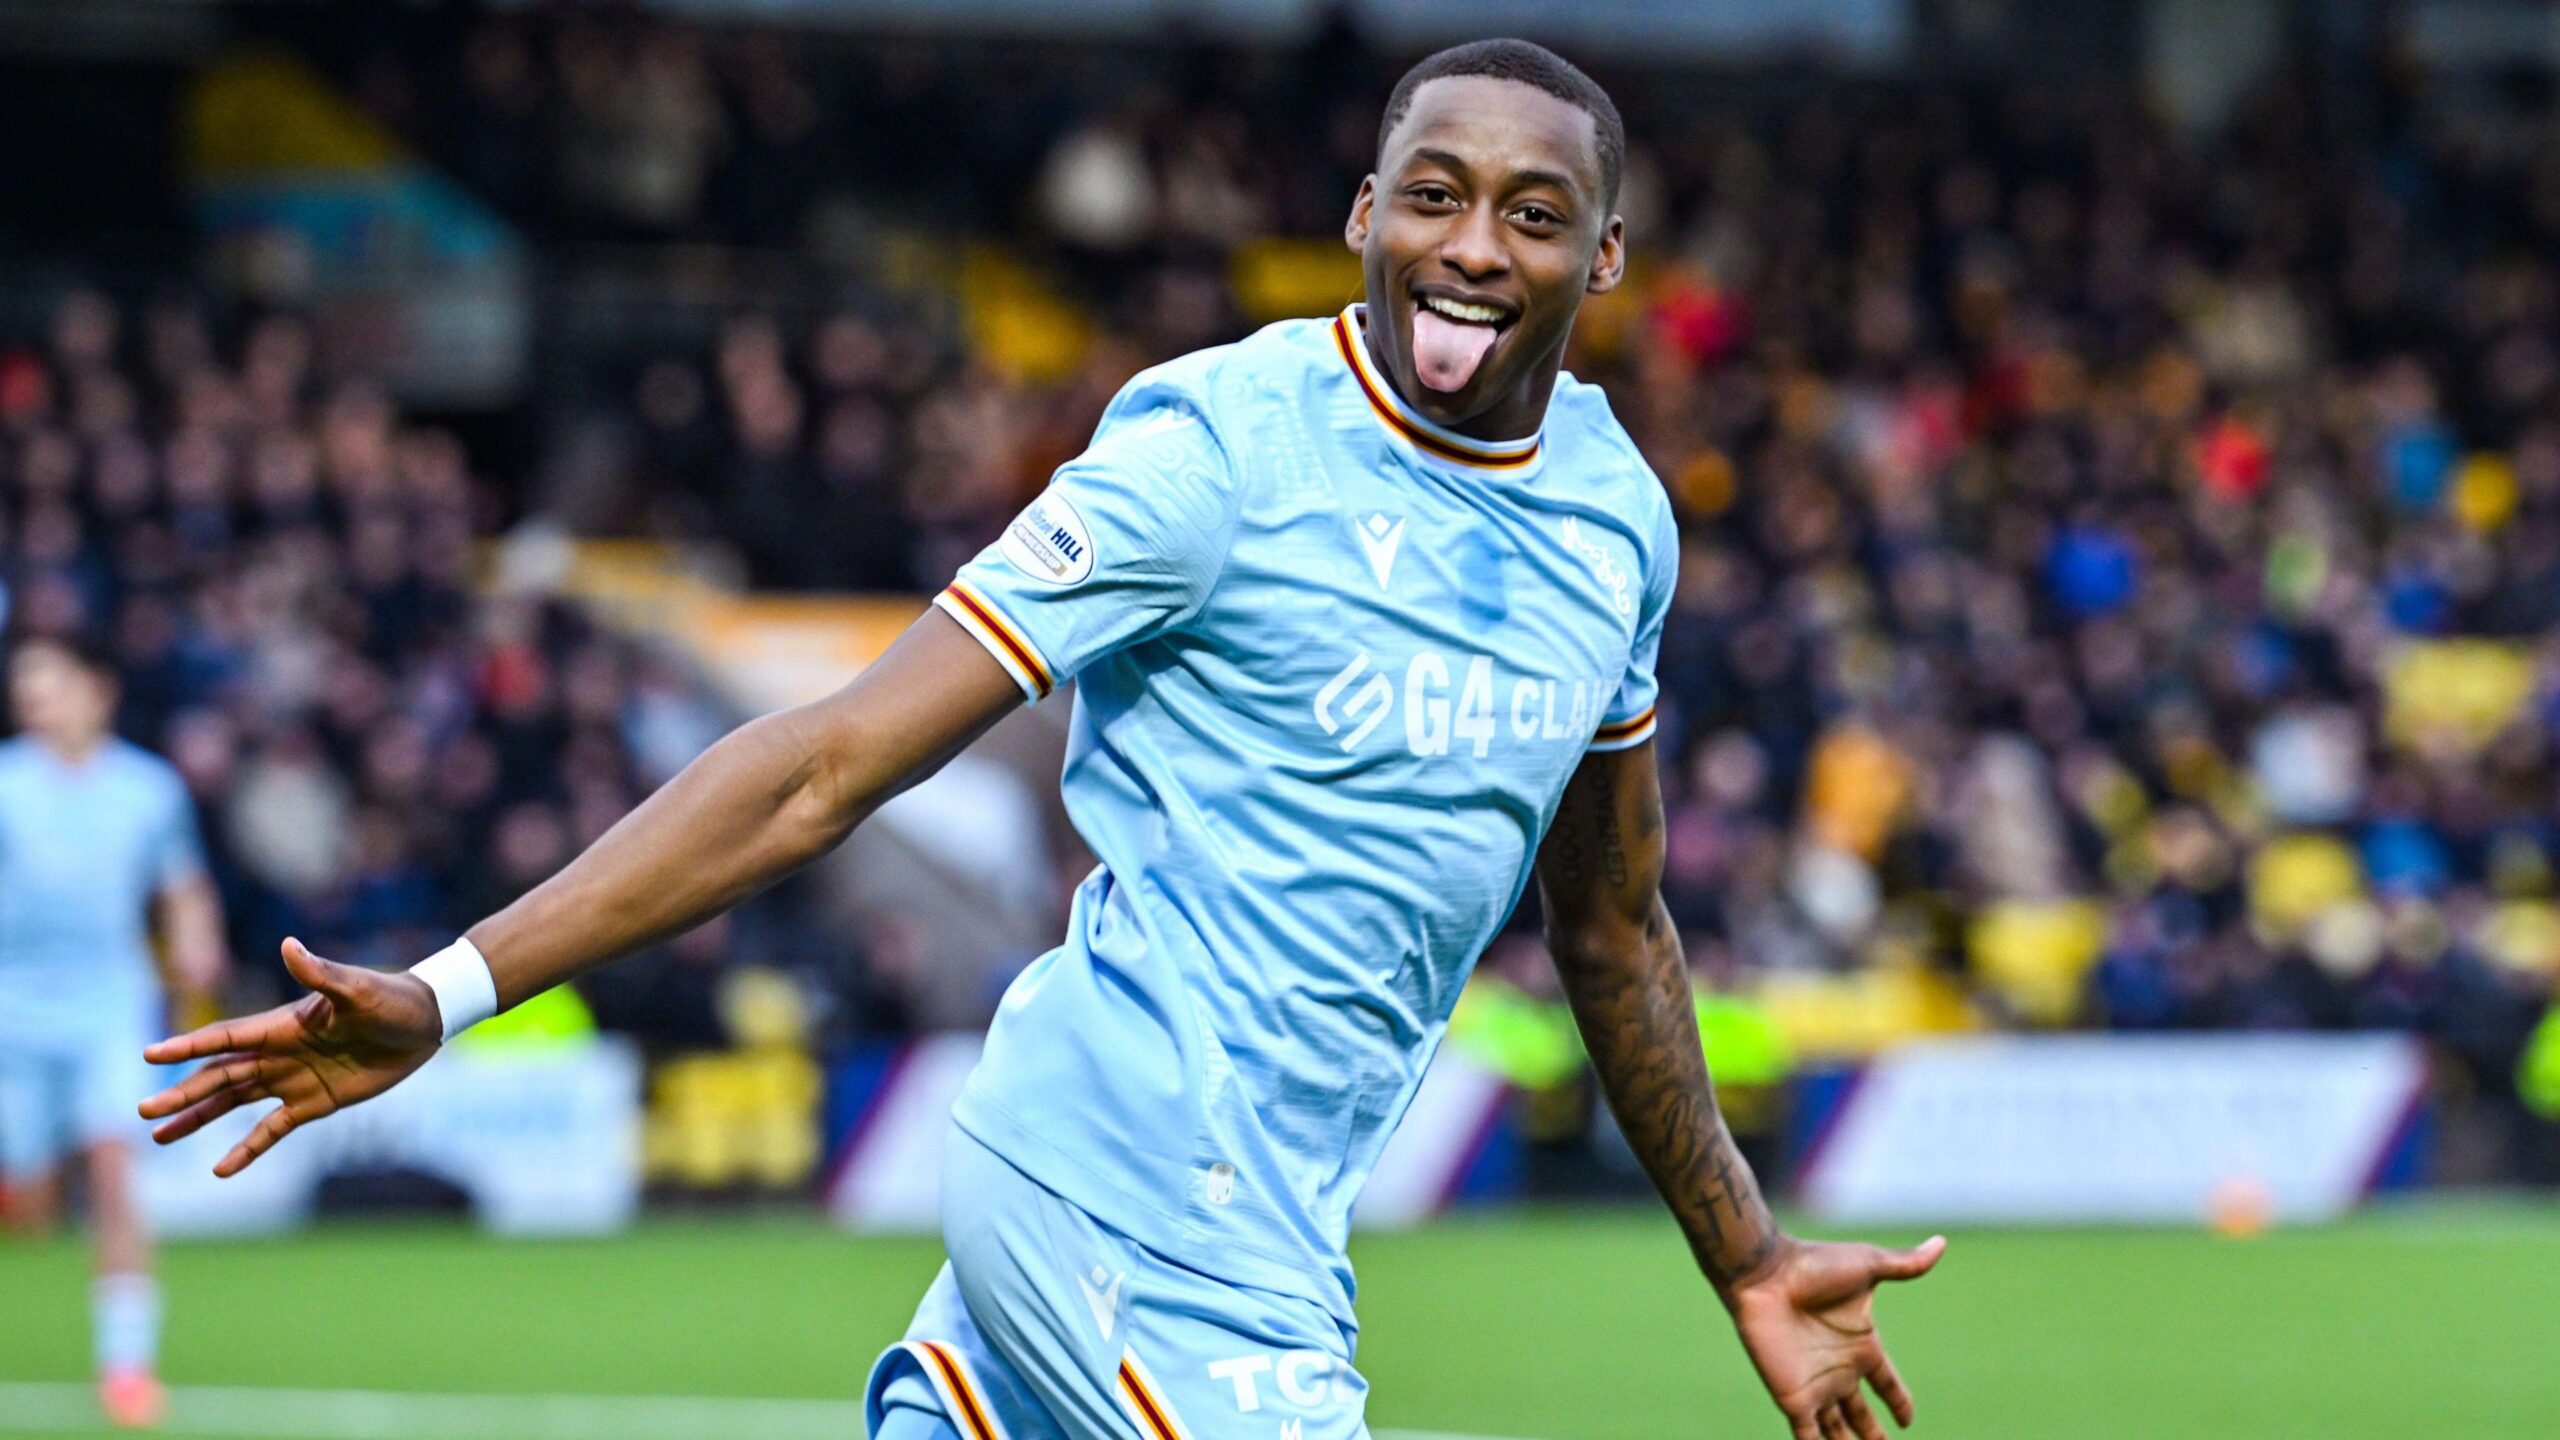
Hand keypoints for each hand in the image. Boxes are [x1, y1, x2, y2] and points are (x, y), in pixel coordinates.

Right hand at [139, 938, 442, 1176]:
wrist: (426, 1024)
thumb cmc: (391, 999)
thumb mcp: (357, 990)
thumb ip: (321, 974)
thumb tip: (289, 945)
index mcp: (282, 1025)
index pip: (226, 1038)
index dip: (189, 1046)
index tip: (150, 1054)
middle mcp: (278, 1053)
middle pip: (219, 1075)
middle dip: (182, 1093)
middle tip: (143, 1110)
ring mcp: (293, 1079)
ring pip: (233, 1102)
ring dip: (198, 1118)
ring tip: (161, 1135)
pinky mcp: (314, 1103)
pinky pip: (271, 1130)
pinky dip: (247, 1148)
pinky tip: (221, 1169)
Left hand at [1725, 1234, 1945, 1439]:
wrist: (1766, 1274)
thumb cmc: (1813, 1266)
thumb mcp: (1867, 1265)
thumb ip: (1904, 1264)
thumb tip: (1941, 1243)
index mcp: (1861, 1345)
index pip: (1887, 1384)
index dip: (1899, 1402)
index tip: (1907, 1419)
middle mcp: (1839, 1371)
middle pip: (1860, 1415)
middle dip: (1872, 1436)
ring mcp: (1816, 1387)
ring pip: (1837, 1432)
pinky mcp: (1793, 1398)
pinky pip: (1808, 1437)